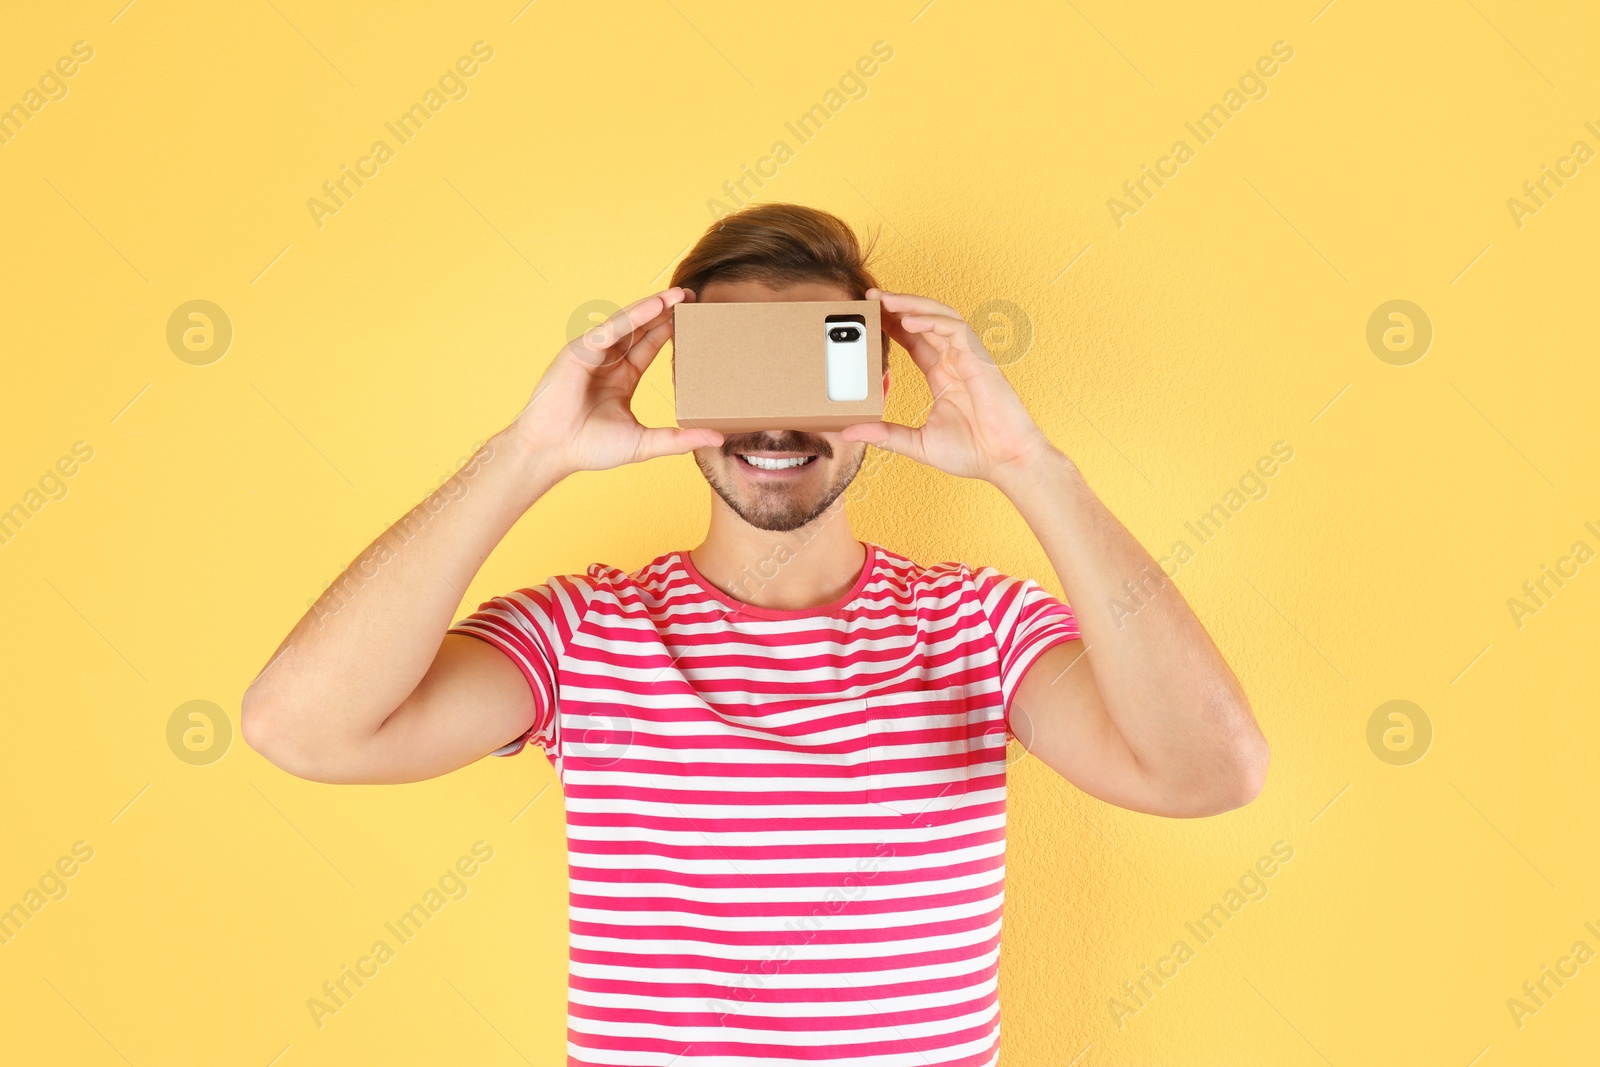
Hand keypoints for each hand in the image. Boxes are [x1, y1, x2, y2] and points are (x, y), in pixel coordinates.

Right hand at [512, 287, 722, 474]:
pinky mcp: (580, 351)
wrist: (553, 451)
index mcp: (622, 377)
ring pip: (628, 323)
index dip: (671, 330)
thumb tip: (719, 438)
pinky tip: (655, 307)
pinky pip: (611, 329)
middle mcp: (608, 361)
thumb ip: (680, 439)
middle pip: (642, 328)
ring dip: (654, 307)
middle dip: (666, 311)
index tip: (695, 318)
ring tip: (680, 295)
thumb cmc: (590, 448)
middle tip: (693, 296)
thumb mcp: (644, 442)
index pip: (650, 345)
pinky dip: (634, 317)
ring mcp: (593, 353)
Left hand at [841, 288, 1055, 483]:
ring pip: (939, 316)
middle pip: (924, 320)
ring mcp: (967, 357)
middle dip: (898, 305)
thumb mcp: (917, 444)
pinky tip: (908, 320)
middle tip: (869, 296)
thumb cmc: (972, 453)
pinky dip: (932, 320)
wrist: (1005, 461)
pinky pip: (955, 328)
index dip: (892, 324)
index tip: (870, 314)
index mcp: (942, 375)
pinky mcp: (979, 359)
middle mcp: (954, 361)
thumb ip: (885, 435)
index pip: (914, 339)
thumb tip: (849, 432)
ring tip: (885, 300)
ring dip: (912, 304)